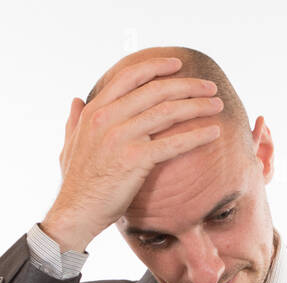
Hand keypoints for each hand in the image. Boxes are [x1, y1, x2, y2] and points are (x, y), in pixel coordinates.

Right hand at [41, 56, 224, 250]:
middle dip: (187, 85)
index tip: (177, 65)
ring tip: (217, 105)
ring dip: (197, 106)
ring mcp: (120, 137)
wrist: (75, 213)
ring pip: (167, 112)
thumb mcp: (68, 145)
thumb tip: (75, 100)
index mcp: (94, 110)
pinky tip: (213, 132)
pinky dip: (196, 136)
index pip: (129, 77)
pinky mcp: (134, 159)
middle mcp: (107, 118)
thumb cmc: (76, 183)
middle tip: (209, 87)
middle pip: (155, 90)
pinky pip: (173, 143)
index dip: (156, 67)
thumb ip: (74, 121)